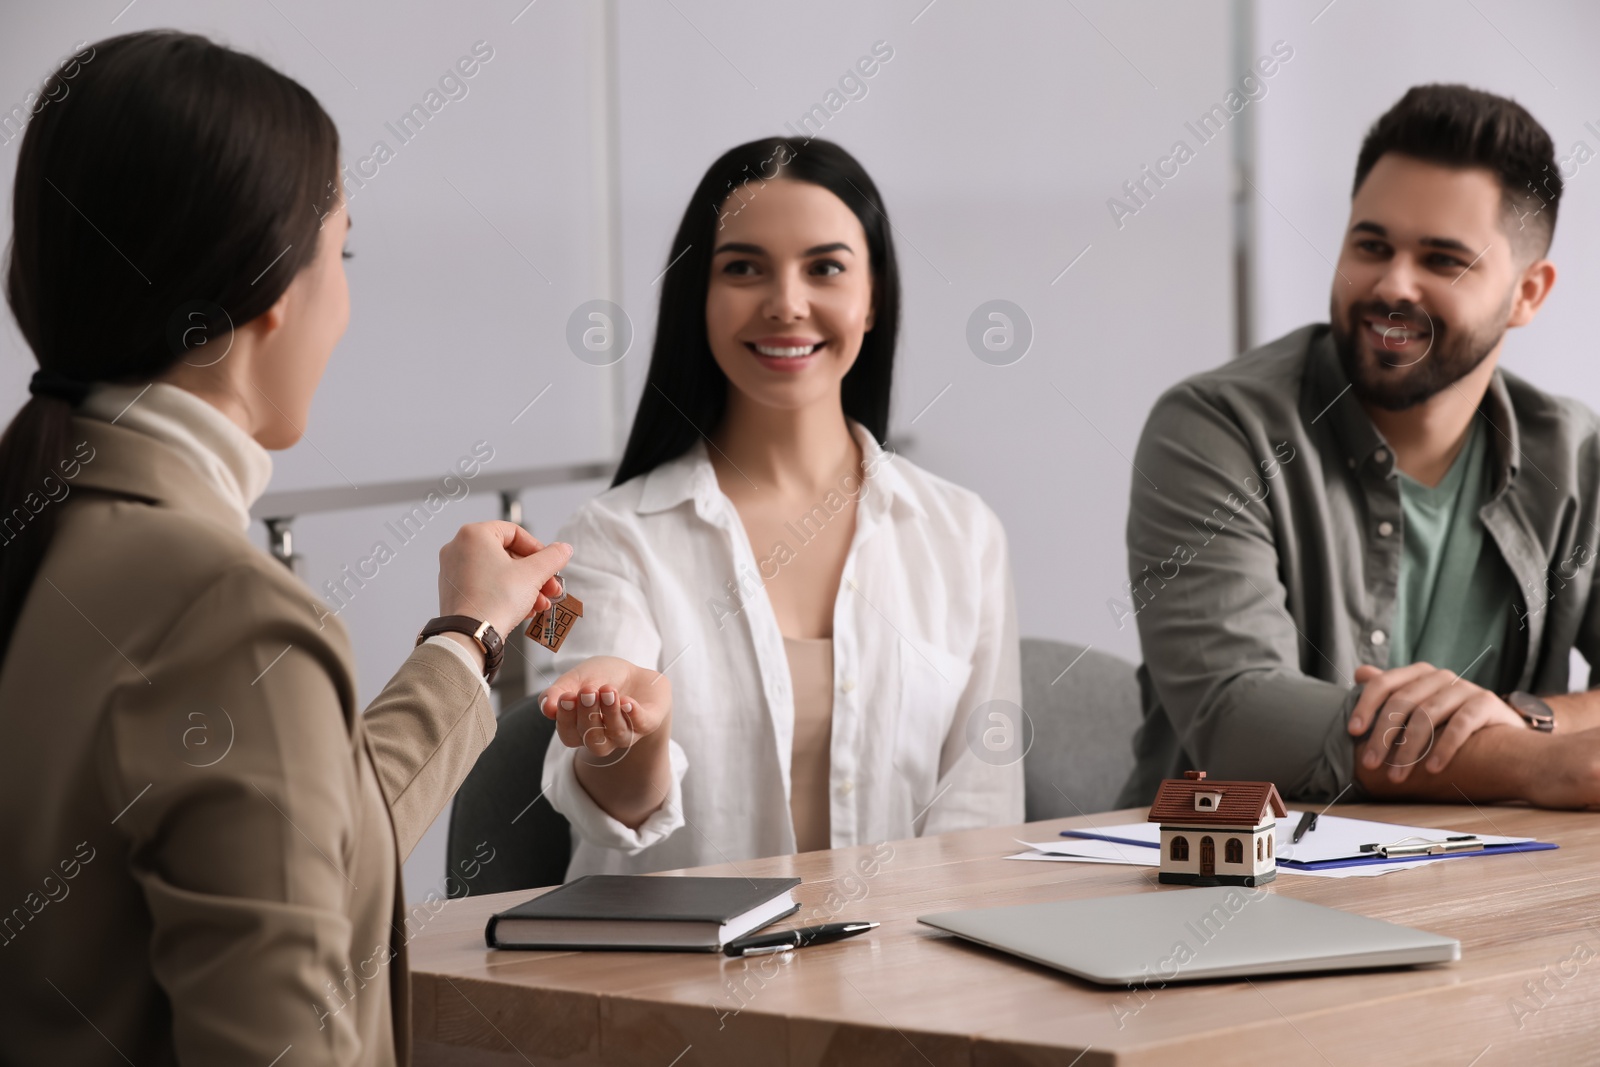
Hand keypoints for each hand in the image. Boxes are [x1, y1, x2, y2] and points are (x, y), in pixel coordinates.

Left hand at [437, 521, 570, 639]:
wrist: (471, 635)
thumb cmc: (495, 601)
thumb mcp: (533, 574)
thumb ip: (553, 557)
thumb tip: (562, 549)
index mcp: (474, 535)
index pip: (515, 532)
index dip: (538, 548)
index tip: (549, 562)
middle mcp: (459, 549)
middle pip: (508, 555)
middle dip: (535, 574)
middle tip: (550, 586)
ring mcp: (454, 571)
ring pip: (499, 573)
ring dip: (525, 586)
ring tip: (541, 602)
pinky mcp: (454, 592)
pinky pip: (486, 586)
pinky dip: (507, 594)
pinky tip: (525, 609)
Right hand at [542, 656, 671, 761]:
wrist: (632, 673)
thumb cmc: (599, 680)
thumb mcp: (575, 679)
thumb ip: (558, 692)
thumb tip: (547, 708)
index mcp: (581, 730)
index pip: (569, 735)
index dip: (566, 719)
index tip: (567, 696)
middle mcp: (603, 737)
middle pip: (593, 739)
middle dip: (589, 715)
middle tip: (588, 690)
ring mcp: (627, 732)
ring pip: (618, 735)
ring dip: (611, 712)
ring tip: (607, 690)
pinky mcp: (648, 722)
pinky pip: (642, 725)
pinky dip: (633, 714)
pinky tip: (626, 701)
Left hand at [1348, 663, 1523, 779]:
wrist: (1505, 738)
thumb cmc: (1453, 722)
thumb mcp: (1421, 705)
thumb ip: (1392, 691)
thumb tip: (1359, 673)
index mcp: (1418, 674)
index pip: (1383, 683)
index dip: (1365, 706)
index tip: (1352, 732)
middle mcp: (1440, 676)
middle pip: (1402, 702)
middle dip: (1382, 736)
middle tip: (1370, 764)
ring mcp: (1465, 687)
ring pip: (1427, 715)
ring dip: (1409, 749)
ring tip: (1398, 776)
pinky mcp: (1487, 702)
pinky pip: (1461, 724)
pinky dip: (1444, 748)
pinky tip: (1432, 769)